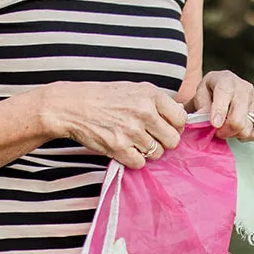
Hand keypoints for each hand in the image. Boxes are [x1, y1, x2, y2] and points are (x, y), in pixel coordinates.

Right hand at [42, 81, 185, 167]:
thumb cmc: (104, 97)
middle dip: (163, 142)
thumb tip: (181, 115)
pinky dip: (133, 160)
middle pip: (173, 140)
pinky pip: (140, 164)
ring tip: (133, 141)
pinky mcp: (119, 148)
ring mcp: (132, 131)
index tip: (164, 127)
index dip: (174, 126)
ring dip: (147, 152)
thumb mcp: (134, 89)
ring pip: (157, 153)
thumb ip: (158, 102)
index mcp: (151, 95)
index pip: (181, 119)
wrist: (73, 106)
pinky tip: (124, 149)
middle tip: (150, 138)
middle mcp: (144, 112)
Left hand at [187, 70, 253, 140]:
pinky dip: (244, 136)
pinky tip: (238, 129)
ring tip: (227, 128)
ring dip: (233, 134)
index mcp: (226, 79)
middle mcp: (245, 87)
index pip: (225, 94)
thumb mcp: (200, 96)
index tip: (214, 124)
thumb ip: (201, 107)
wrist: (224, 90)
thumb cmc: (210, 94)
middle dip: (225, 131)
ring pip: (246, 129)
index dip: (219, 111)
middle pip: (238, 119)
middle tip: (217, 132)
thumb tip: (207, 120)